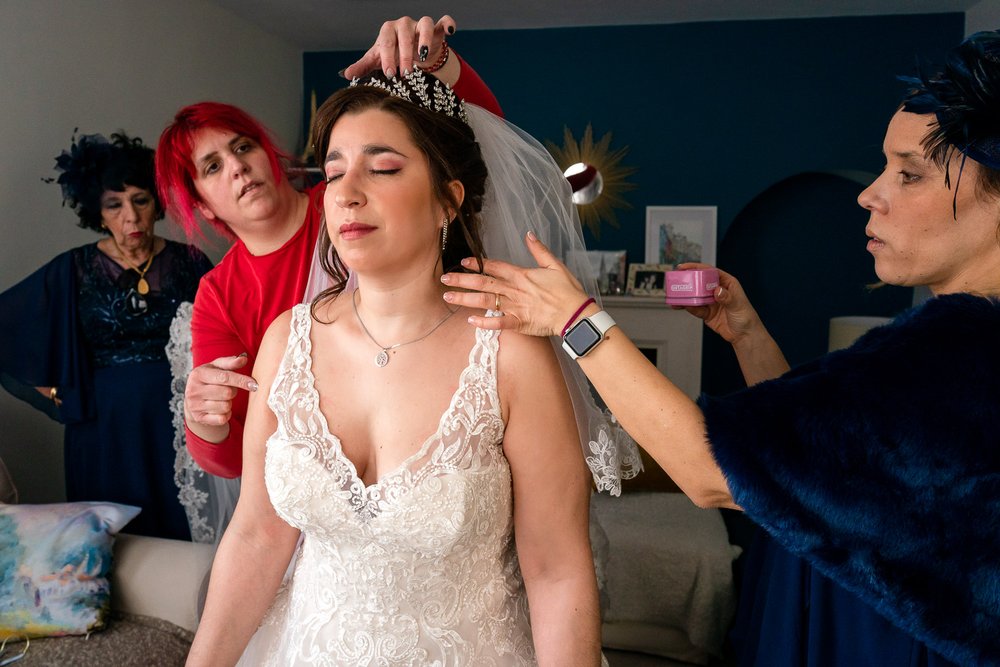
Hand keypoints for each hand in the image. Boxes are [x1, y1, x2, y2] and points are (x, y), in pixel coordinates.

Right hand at [184, 354, 257, 427]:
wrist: (192, 398)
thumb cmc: (209, 379)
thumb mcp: (217, 367)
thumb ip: (230, 362)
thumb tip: (243, 358)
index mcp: (198, 374)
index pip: (224, 377)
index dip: (241, 381)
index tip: (254, 384)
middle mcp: (193, 390)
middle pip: (227, 393)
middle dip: (233, 391)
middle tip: (228, 389)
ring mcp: (194, 405)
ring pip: (226, 406)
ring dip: (229, 403)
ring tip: (222, 398)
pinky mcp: (199, 418)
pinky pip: (222, 419)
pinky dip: (226, 414)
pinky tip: (219, 408)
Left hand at [343, 15, 455, 78]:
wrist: (412, 57)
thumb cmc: (392, 57)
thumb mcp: (377, 62)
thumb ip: (363, 67)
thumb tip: (347, 75)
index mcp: (388, 31)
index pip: (386, 42)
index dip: (387, 58)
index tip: (389, 74)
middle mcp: (404, 24)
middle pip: (404, 34)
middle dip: (404, 55)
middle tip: (405, 74)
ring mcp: (421, 25)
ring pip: (424, 25)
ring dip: (423, 40)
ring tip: (422, 56)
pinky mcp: (437, 29)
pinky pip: (443, 21)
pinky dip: (447, 23)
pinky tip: (450, 32)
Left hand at [441, 232, 588, 336]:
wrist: (576, 313)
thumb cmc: (567, 290)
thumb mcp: (555, 265)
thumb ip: (539, 250)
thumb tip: (528, 234)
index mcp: (522, 275)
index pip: (495, 266)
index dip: (478, 263)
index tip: (463, 261)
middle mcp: (515, 290)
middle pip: (483, 283)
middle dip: (462, 280)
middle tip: (444, 279)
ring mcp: (515, 306)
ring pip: (485, 302)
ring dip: (465, 299)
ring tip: (449, 297)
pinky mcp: (520, 322)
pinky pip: (498, 322)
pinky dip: (485, 322)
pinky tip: (470, 321)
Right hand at [673, 263, 761, 344]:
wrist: (744, 335)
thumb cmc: (746, 318)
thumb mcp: (738, 305)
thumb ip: (727, 298)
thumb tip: (717, 290)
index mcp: (727, 283)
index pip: (710, 271)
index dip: (697, 267)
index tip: (684, 267)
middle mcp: (717, 290)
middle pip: (700, 282)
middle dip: (687, 281)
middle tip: (676, 281)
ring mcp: (711, 302)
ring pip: (695, 296)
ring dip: (685, 296)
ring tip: (674, 296)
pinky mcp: (707, 313)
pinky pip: (695, 308)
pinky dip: (687, 307)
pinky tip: (681, 306)